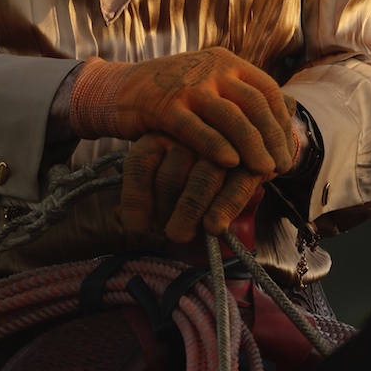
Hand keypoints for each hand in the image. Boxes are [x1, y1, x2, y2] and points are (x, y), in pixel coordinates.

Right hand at [68, 47, 294, 173]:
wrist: (120, 90)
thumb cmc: (173, 96)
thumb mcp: (209, 85)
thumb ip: (240, 97)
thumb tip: (288, 114)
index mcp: (226, 62)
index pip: (266, 90)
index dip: (280, 121)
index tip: (287, 148)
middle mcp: (211, 69)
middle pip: (254, 104)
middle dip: (272, 138)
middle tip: (281, 165)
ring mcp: (188, 86)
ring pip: (231, 117)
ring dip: (252, 146)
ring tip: (264, 170)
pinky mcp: (165, 106)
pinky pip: (197, 128)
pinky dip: (216, 146)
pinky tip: (231, 163)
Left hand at [121, 131, 267, 243]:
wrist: (237, 148)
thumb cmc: (186, 176)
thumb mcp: (157, 176)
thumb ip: (140, 196)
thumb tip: (121, 219)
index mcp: (157, 135)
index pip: (140, 164)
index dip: (136, 200)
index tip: (137, 228)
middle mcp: (186, 135)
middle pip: (170, 176)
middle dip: (166, 212)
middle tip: (169, 235)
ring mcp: (219, 144)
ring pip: (201, 179)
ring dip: (190, 212)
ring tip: (181, 236)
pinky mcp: (250, 158)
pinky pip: (236, 185)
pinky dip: (224, 208)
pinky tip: (214, 227)